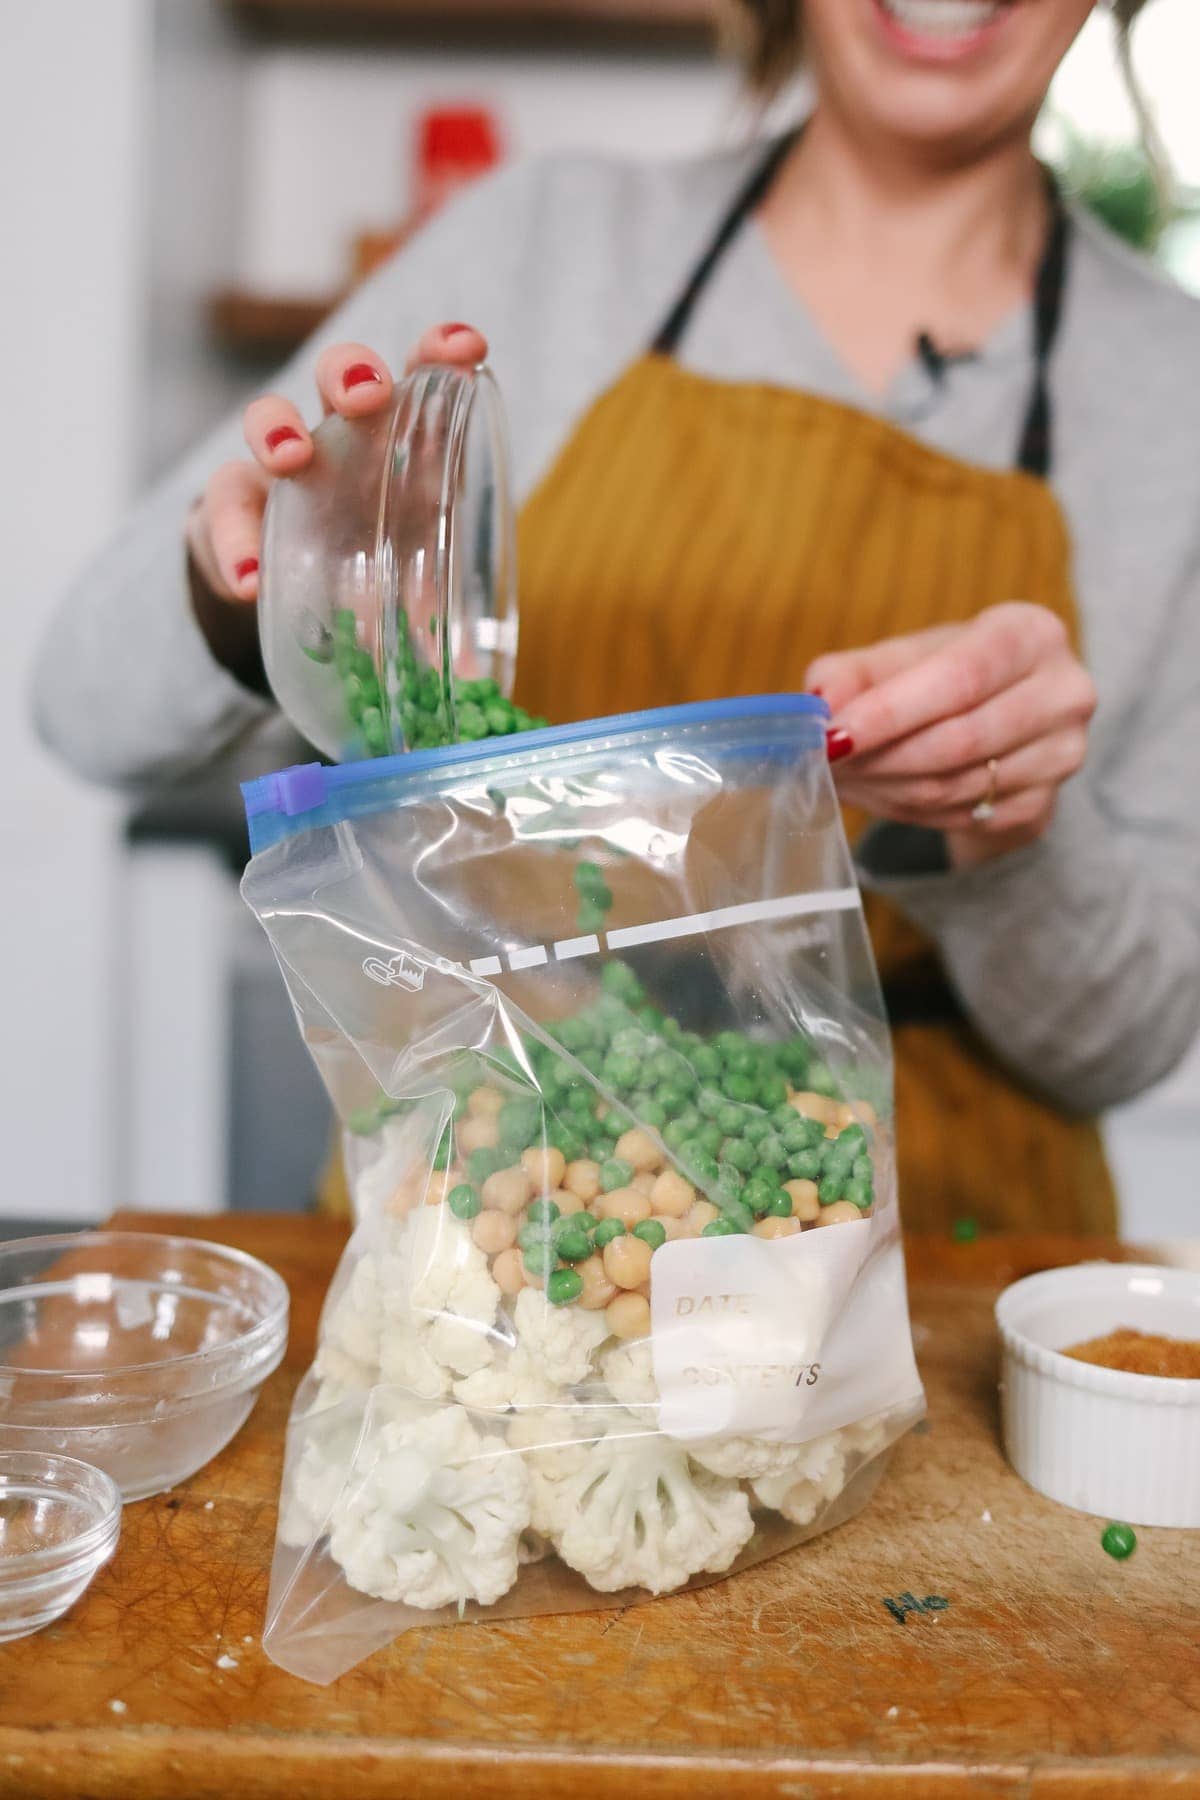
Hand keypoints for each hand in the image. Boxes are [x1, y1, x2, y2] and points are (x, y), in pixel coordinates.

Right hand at [187, 322, 487, 606]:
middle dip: (352, 372)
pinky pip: (220, 507)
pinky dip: (233, 543)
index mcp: (393, 442)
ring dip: (278, 429)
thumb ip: (433, 617)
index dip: (439, 353)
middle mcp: (335, 438)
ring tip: (292, 460)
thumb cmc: (358, 566)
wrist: (280, 595)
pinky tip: (249, 582)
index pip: (418, 378)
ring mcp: (275, 465)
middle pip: (338, 376)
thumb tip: (475, 685)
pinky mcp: (228, 505)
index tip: (468, 349)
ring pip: (268, 415)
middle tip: (368, 396)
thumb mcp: (402, 583)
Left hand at [805, 603, 1096, 867]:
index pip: (961, 677)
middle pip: (960, 739)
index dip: (892, 711)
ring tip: (845, 775)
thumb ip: (852, 673)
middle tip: (826, 763)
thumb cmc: (945, 677)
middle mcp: (1064, 692)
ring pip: (955, 786)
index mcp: (1031, 634)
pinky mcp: (1045, 804)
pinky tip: (881, 792)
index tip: (833, 736)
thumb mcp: (901, 660)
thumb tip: (820, 702)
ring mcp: (1062, 753)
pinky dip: (906, 811)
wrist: (997, 721)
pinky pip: (960, 818)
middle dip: (880, 757)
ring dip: (885, 787)